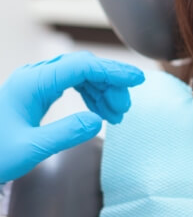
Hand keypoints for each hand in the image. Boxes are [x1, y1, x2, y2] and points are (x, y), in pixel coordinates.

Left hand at [0, 51, 144, 181]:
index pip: (81, 66)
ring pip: (79, 74)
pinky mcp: (37, 92)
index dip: (113, 72)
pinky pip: (71, 84)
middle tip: (124, 109)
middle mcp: (35, 76)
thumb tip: (98, 121)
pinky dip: (90, 95)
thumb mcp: (30, 149)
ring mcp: (36, 82)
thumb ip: (65, 133)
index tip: (137, 80)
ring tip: (116, 114)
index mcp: (32, 82)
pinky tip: (100, 111)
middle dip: (109, 83)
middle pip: (83, 67)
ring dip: (102, 90)